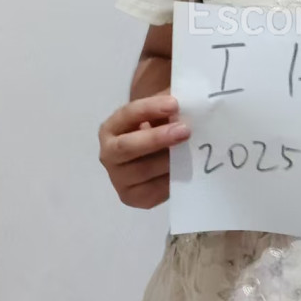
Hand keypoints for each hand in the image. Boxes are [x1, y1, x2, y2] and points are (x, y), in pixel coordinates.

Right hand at [98, 92, 189, 208]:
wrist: (154, 154)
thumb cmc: (158, 127)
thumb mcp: (161, 113)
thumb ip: (170, 108)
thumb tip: (191, 104)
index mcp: (111, 127)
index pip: (128, 114)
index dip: (150, 108)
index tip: (175, 104)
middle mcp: (108, 153)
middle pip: (127, 147)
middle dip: (156, 138)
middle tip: (185, 130)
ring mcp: (118, 178)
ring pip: (142, 170)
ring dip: (167, 160)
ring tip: (189, 151)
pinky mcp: (132, 197)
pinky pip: (152, 191)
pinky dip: (170, 180)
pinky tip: (185, 170)